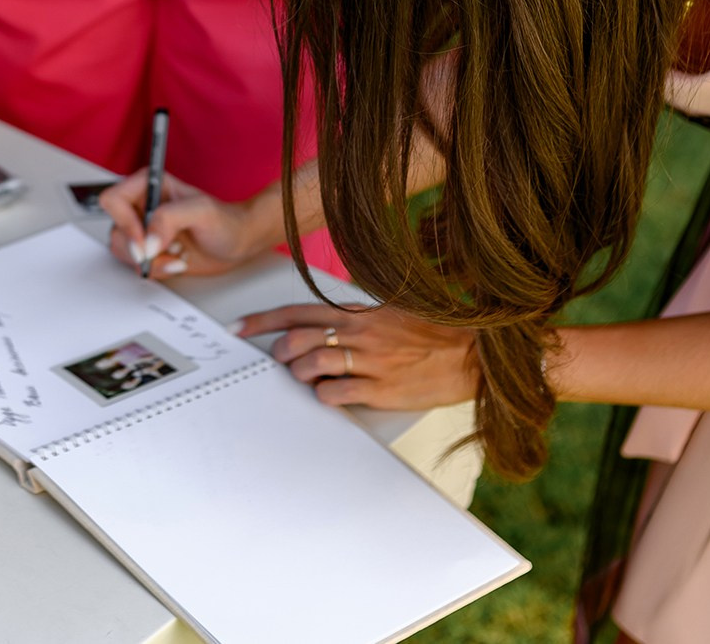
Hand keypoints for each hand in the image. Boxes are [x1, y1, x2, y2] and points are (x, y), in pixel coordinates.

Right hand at [100, 173, 282, 278]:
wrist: (239, 243)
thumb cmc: (226, 221)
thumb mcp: (202, 211)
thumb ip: (170, 218)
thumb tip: (146, 241)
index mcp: (150, 185)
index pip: (114, 199)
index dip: (125, 222)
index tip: (144, 239)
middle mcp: (143, 206)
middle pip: (116, 230)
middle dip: (139, 248)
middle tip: (161, 252)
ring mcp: (145, 230)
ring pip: (123, 250)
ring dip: (150, 261)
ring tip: (176, 256)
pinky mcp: (151, 251)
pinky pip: (137, 265)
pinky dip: (156, 270)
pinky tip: (177, 262)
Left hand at [237, 302, 478, 410]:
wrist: (471, 355)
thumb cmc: (429, 336)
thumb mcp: (387, 316)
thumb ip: (352, 320)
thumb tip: (316, 330)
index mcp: (358, 312)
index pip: (297, 311)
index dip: (262, 320)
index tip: (238, 328)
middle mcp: (359, 332)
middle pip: (296, 339)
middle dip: (278, 353)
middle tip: (278, 363)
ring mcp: (369, 361)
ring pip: (310, 366)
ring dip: (298, 376)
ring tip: (306, 380)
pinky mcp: (381, 390)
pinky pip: (335, 394)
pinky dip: (324, 396)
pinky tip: (330, 395)